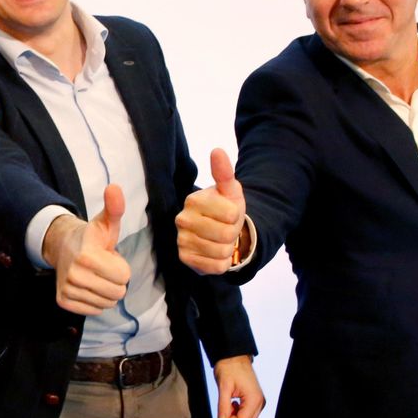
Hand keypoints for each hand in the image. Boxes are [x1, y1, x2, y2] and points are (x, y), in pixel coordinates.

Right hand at [43, 185, 131, 315]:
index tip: (110, 257)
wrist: (64, 247)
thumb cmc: (92, 237)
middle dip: (116, 282)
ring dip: (106, 292)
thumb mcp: (106, 222)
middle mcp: (74, 274)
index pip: (124, 277)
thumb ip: (114, 207)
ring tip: (96, 276)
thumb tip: (114, 187)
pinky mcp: (63, 301)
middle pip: (117, 293)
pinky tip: (88, 286)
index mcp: (88, 255)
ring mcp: (67, 289)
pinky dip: (94, 301)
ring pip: (106, 304)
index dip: (122, 267)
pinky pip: (93, 310)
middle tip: (104, 269)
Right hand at [177, 148, 247, 274]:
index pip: (230, 214)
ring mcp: (181, 240)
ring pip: (221, 252)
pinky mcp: (184, 258)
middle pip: (226, 235)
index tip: (228, 215)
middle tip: (225, 229)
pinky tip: (215, 253)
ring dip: (228, 249)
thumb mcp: (230, 191)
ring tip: (220, 241)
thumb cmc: (225, 209)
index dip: (236, 217)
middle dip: (232, 234)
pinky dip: (221, 263)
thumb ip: (224, 172)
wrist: (217, 232)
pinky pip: (215, 266)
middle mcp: (182, 220)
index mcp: (193, 200)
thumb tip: (217, 150)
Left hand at [213, 354, 264, 417]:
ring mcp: (259, 402)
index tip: (222, 409)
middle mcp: (260, 403)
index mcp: (254, 399)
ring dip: (235, 416)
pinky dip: (239, 413)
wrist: (234, 357)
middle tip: (225, 406)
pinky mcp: (256, 401)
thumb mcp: (223, 387)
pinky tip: (233, 402)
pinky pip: (248, 415)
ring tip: (229, 402)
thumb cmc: (229, 368)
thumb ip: (223, 406)